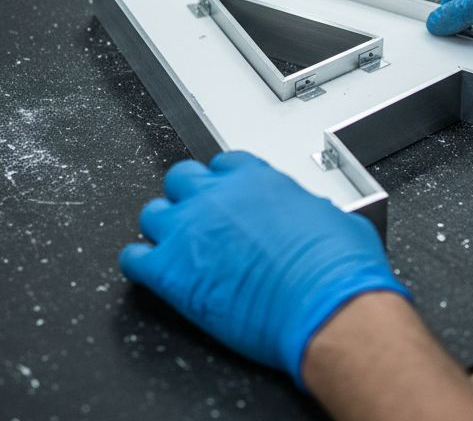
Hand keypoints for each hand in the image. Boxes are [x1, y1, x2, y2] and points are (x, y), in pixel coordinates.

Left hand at [119, 151, 408, 385]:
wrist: (327, 308)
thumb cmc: (338, 271)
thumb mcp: (336, 221)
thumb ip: (309, 213)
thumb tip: (314, 222)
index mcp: (257, 180)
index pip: (222, 165)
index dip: (223, 184)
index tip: (227, 198)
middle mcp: (218, 197)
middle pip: (181, 179)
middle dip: (188, 198)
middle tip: (200, 222)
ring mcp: (189, 232)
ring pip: (153, 214)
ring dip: (164, 230)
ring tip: (177, 249)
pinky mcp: (170, 272)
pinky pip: (134, 259)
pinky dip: (140, 265)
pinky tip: (153, 273)